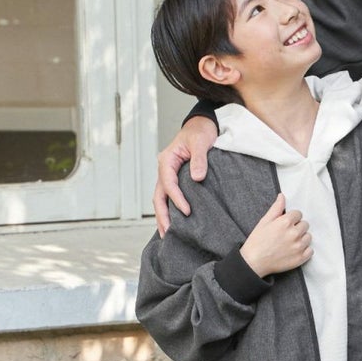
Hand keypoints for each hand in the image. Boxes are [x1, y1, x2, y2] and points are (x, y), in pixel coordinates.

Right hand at [153, 116, 218, 234]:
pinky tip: (174, 224)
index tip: (187, 211)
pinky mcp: (176, 179)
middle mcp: (164, 169)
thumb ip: (199, 159)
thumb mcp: (201, 142)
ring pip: (161, 199)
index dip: (176, 199)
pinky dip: (169, 210)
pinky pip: (169, 197)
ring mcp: (168, 175)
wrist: (202, 125)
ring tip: (167, 235)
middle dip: (162, 215)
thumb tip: (197, 178)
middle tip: (168, 233)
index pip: (168, 184)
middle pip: (158, 196)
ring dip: (163, 216)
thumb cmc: (201, 132)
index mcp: (167, 160)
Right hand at [240, 194, 312, 276]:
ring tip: (290, 242)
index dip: (292, 218)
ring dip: (302, 238)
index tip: (286, 224)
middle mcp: (294, 234)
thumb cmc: (257, 241)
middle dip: (297, 227)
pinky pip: (310, 250)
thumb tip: (282, 196)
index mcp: (285, 222)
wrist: (253, 262)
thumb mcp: (264, 221)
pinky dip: (305, 250)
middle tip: (287, 233)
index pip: (298, 214)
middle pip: (305, 224)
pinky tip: (294, 250)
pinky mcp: (300, 258)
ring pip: (308, 237)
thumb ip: (276, 208)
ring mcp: (298, 247)